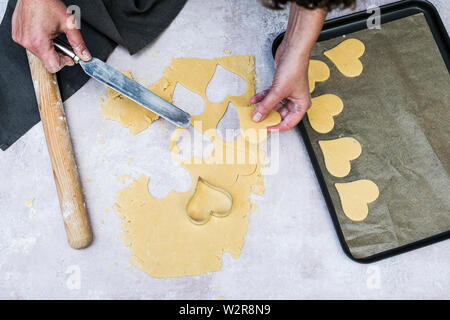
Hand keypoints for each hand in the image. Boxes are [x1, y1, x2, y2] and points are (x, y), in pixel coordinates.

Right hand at [12, 0, 90, 72]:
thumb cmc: (47, 3)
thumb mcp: (69, 24)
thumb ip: (78, 43)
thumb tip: (85, 55)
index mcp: (39, 41)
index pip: (53, 66)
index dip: (64, 62)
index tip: (69, 55)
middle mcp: (27, 42)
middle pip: (47, 60)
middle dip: (58, 54)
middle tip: (62, 41)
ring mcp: (20, 39)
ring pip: (40, 54)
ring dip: (49, 48)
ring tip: (52, 35)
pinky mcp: (17, 35)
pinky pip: (31, 46)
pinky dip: (40, 43)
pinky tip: (44, 32)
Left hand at [251, 4, 325, 132]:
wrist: (292, 50)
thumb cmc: (294, 68)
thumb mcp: (278, 92)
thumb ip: (266, 106)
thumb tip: (258, 117)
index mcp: (301, 105)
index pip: (288, 123)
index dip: (276, 127)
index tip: (265, 129)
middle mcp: (296, 101)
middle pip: (280, 114)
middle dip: (268, 116)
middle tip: (256, 120)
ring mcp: (288, 93)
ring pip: (274, 105)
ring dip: (263, 106)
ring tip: (253, 110)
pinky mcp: (281, 86)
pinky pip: (271, 96)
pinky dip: (262, 97)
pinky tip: (254, 99)